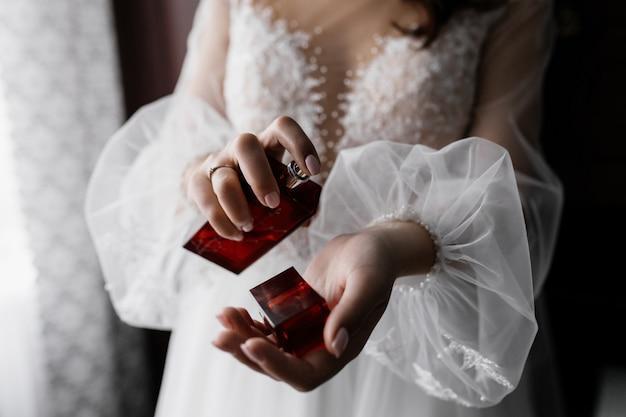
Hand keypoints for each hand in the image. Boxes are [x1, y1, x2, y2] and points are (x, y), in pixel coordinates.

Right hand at [184, 116, 320, 240]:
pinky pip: (206, 201)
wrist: (214, 187)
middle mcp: (239, 147)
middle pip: (245, 145)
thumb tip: (309, 219)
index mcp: (267, 142)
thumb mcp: (277, 187)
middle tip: (272, 203)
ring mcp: (216, 162)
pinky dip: (222, 222)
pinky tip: (235, 234)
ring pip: (224, 178)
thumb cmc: (255, 188)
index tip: (313, 170)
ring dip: (238, 207)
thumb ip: (294, 200)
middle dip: (261, 177)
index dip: (300, 144)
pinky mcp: (198, 182)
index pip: (282, 127)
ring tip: (249, 226)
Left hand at [213, 221, 434, 390]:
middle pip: (278, 365)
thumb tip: (334, 346)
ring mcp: (307, 332)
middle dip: (248, 352)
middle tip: (222, 334)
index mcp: (342, 348)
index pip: (305, 373)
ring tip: (224, 315)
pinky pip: (268, 328)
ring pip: (268, 347)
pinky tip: (232, 310)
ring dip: (242, 336)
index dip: (276, 365)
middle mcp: (321, 346)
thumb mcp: (368, 283)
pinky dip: (248, 322)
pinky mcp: (296, 316)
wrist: (369, 246)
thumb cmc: (375, 263)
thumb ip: (351, 313)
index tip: (252, 343)